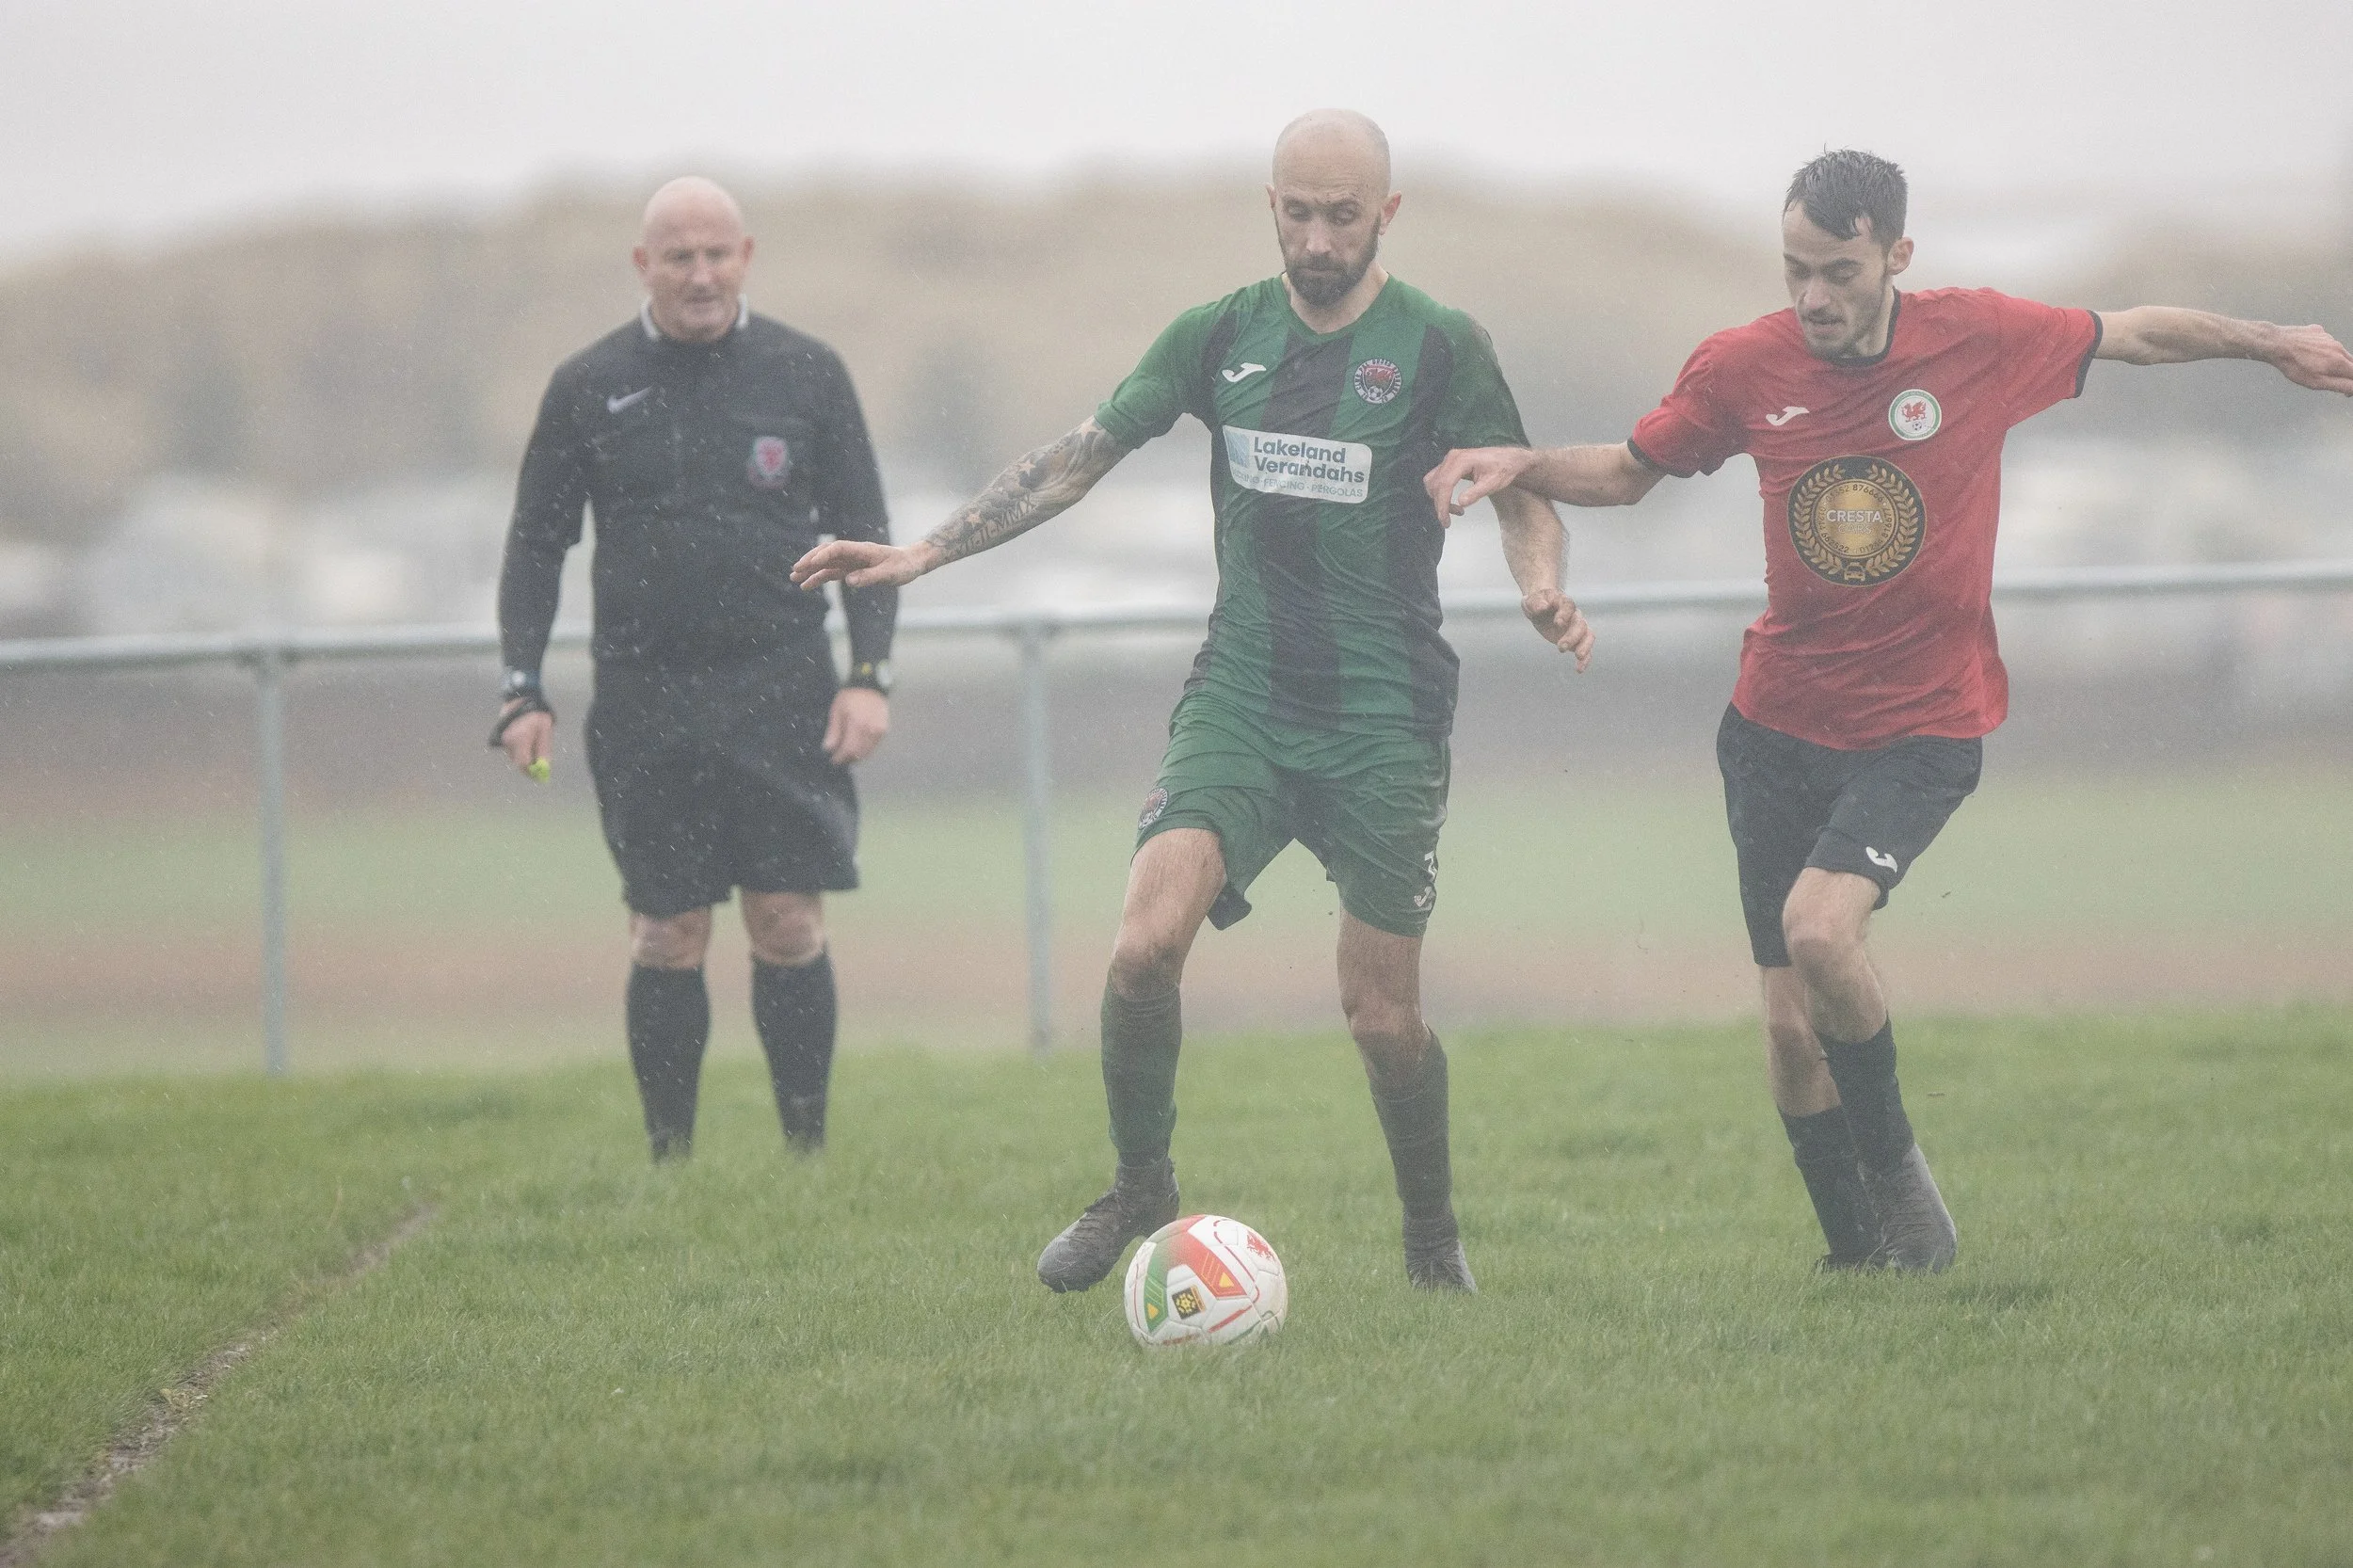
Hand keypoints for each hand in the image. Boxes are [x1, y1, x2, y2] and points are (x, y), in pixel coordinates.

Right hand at [498, 703, 553, 774]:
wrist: (522, 697)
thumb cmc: (537, 714)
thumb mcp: (545, 731)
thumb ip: (544, 750)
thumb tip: (545, 767)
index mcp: (520, 740)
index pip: (523, 764)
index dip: (531, 771)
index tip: (540, 773)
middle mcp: (509, 741)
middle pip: (518, 762)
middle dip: (529, 764)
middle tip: (540, 762)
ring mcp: (504, 739)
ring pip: (515, 756)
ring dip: (525, 756)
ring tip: (535, 746)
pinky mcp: (502, 736)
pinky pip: (512, 749)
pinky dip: (520, 750)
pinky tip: (528, 741)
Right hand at [791, 539, 935, 590]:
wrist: (911, 562)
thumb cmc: (903, 566)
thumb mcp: (890, 574)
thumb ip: (870, 577)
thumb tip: (849, 581)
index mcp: (862, 550)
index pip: (837, 548)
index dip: (823, 555)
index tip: (811, 565)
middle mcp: (854, 553)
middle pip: (827, 553)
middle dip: (810, 561)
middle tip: (795, 570)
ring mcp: (852, 561)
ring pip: (826, 564)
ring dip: (810, 570)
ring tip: (794, 579)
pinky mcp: (852, 569)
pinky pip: (832, 573)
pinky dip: (820, 578)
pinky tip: (808, 585)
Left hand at [824, 686, 888, 765]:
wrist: (870, 685)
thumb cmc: (851, 696)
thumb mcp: (837, 710)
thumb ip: (834, 731)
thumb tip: (828, 748)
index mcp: (857, 725)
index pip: (848, 749)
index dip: (840, 757)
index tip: (833, 760)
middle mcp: (870, 730)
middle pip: (858, 753)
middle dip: (848, 758)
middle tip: (839, 759)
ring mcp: (879, 731)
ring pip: (867, 751)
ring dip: (856, 756)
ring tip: (847, 755)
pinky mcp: (884, 730)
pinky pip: (873, 746)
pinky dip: (864, 750)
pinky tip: (857, 748)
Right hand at [1424, 446, 1538, 523]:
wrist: (1509, 458)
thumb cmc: (1503, 469)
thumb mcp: (1493, 483)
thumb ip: (1477, 492)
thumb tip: (1461, 503)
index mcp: (1462, 460)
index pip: (1445, 483)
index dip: (1443, 504)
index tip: (1445, 520)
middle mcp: (1451, 458)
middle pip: (1436, 484)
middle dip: (1440, 505)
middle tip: (1448, 521)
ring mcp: (1449, 460)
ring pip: (1433, 482)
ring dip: (1438, 499)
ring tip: (1455, 510)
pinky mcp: (1449, 464)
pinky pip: (1437, 479)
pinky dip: (1439, 493)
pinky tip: (1451, 501)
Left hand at [1522, 589, 1592, 670]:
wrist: (1541, 606)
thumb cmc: (1536, 601)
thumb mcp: (1531, 600)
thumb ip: (1536, 603)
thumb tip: (1543, 607)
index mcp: (1563, 602)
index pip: (1568, 606)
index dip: (1564, 614)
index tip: (1557, 623)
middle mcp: (1574, 614)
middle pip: (1580, 624)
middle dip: (1572, 636)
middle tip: (1561, 648)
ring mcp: (1577, 627)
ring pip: (1588, 635)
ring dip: (1584, 647)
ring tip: (1578, 657)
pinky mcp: (1576, 640)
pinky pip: (1585, 649)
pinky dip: (1585, 659)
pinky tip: (1579, 669)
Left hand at [2269, 324, 2352, 394]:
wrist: (2276, 344)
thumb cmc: (2295, 366)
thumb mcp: (2318, 382)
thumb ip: (2341, 385)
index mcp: (2340, 362)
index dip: (2352, 383)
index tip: (2346, 391)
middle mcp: (2338, 347)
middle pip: (2350, 362)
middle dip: (2345, 372)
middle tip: (2330, 379)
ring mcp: (2328, 337)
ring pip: (2338, 351)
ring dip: (2334, 360)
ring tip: (2315, 366)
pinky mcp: (2318, 331)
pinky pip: (2325, 342)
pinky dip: (2322, 349)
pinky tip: (2308, 353)